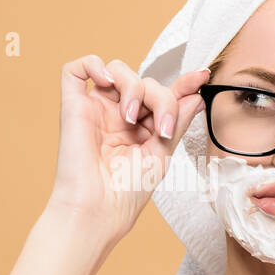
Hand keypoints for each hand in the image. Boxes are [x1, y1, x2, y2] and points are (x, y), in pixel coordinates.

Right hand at [48, 55, 209, 243]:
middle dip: (161, 99)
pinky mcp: (72, 106)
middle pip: (145, 81)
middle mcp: (118, 114)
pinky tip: (106, 81)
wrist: (99, 209)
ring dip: (134, 87)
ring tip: (131, 118)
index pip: (162, 94)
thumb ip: (177, 120)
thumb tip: (195, 94)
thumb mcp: (162, 152)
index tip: (202, 76)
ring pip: (118, 70)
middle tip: (163, 128)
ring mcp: (96, 109)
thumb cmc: (126, 191)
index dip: (182, 83)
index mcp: (140, 127)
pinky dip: (93, 64)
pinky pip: (75, 69)